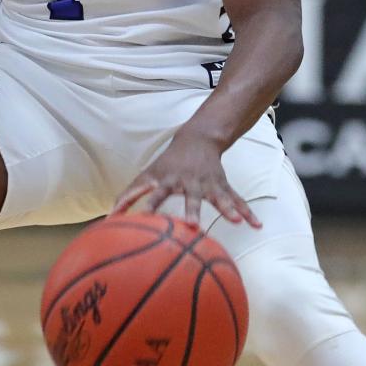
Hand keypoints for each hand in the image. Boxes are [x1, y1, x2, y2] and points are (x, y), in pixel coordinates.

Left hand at [111, 129, 260, 227]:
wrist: (196, 139)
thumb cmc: (166, 164)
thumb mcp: (147, 175)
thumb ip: (129, 196)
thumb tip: (109, 217)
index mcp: (166, 181)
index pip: (152, 193)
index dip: (146, 205)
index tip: (143, 218)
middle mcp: (187, 182)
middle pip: (189, 197)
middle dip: (191, 210)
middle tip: (192, 225)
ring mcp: (206, 183)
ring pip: (217, 198)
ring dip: (226, 209)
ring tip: (236, 221)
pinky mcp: (220, 185)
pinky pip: (235, 199)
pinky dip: (246, 211)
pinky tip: (256, 225)